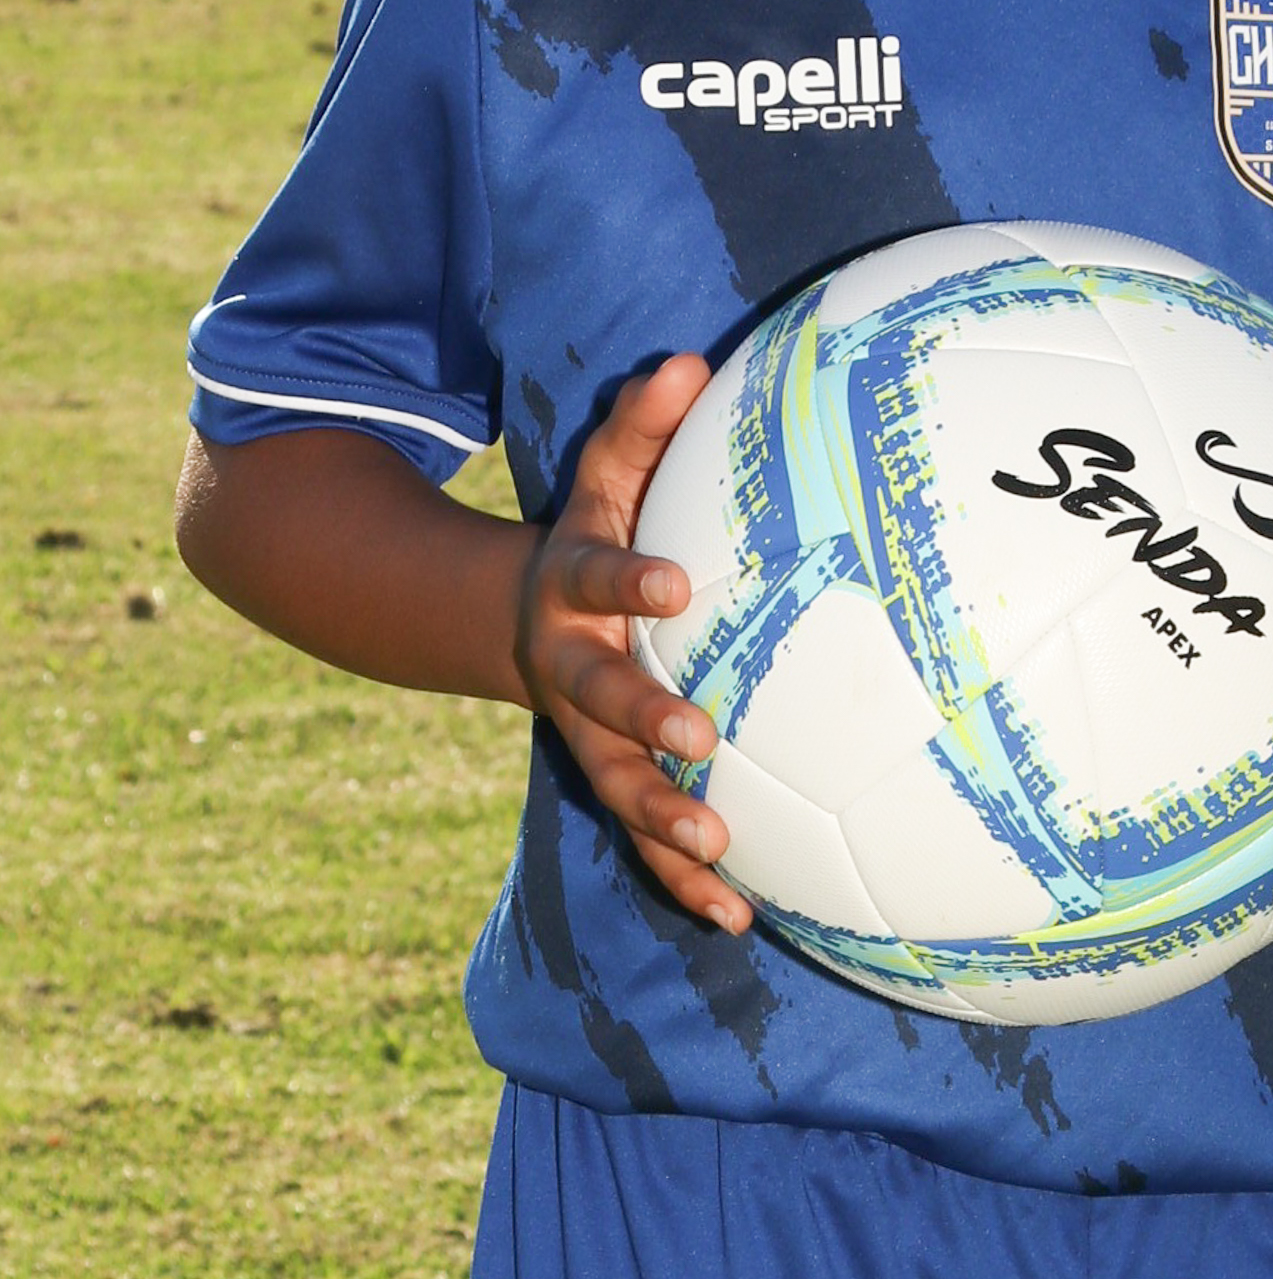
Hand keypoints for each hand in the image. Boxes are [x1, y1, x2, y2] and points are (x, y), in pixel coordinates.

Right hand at [514, 356, 753, 934]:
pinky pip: (646, 839)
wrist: (525, 621)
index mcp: (570, 589)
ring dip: (664, 821)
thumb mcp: (607, 474)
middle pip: (601, 701)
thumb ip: (639, 424)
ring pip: (620, 787)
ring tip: (718, 846)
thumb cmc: (595, 533)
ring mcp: (589, 737)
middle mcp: (573, 671)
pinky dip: (686, 880)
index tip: (673, 585)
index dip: (629, 581)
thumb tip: (688, 361)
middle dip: (645, 719)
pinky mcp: (615, 782)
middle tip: (697, 736)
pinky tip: (740, 916)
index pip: (598, 578)